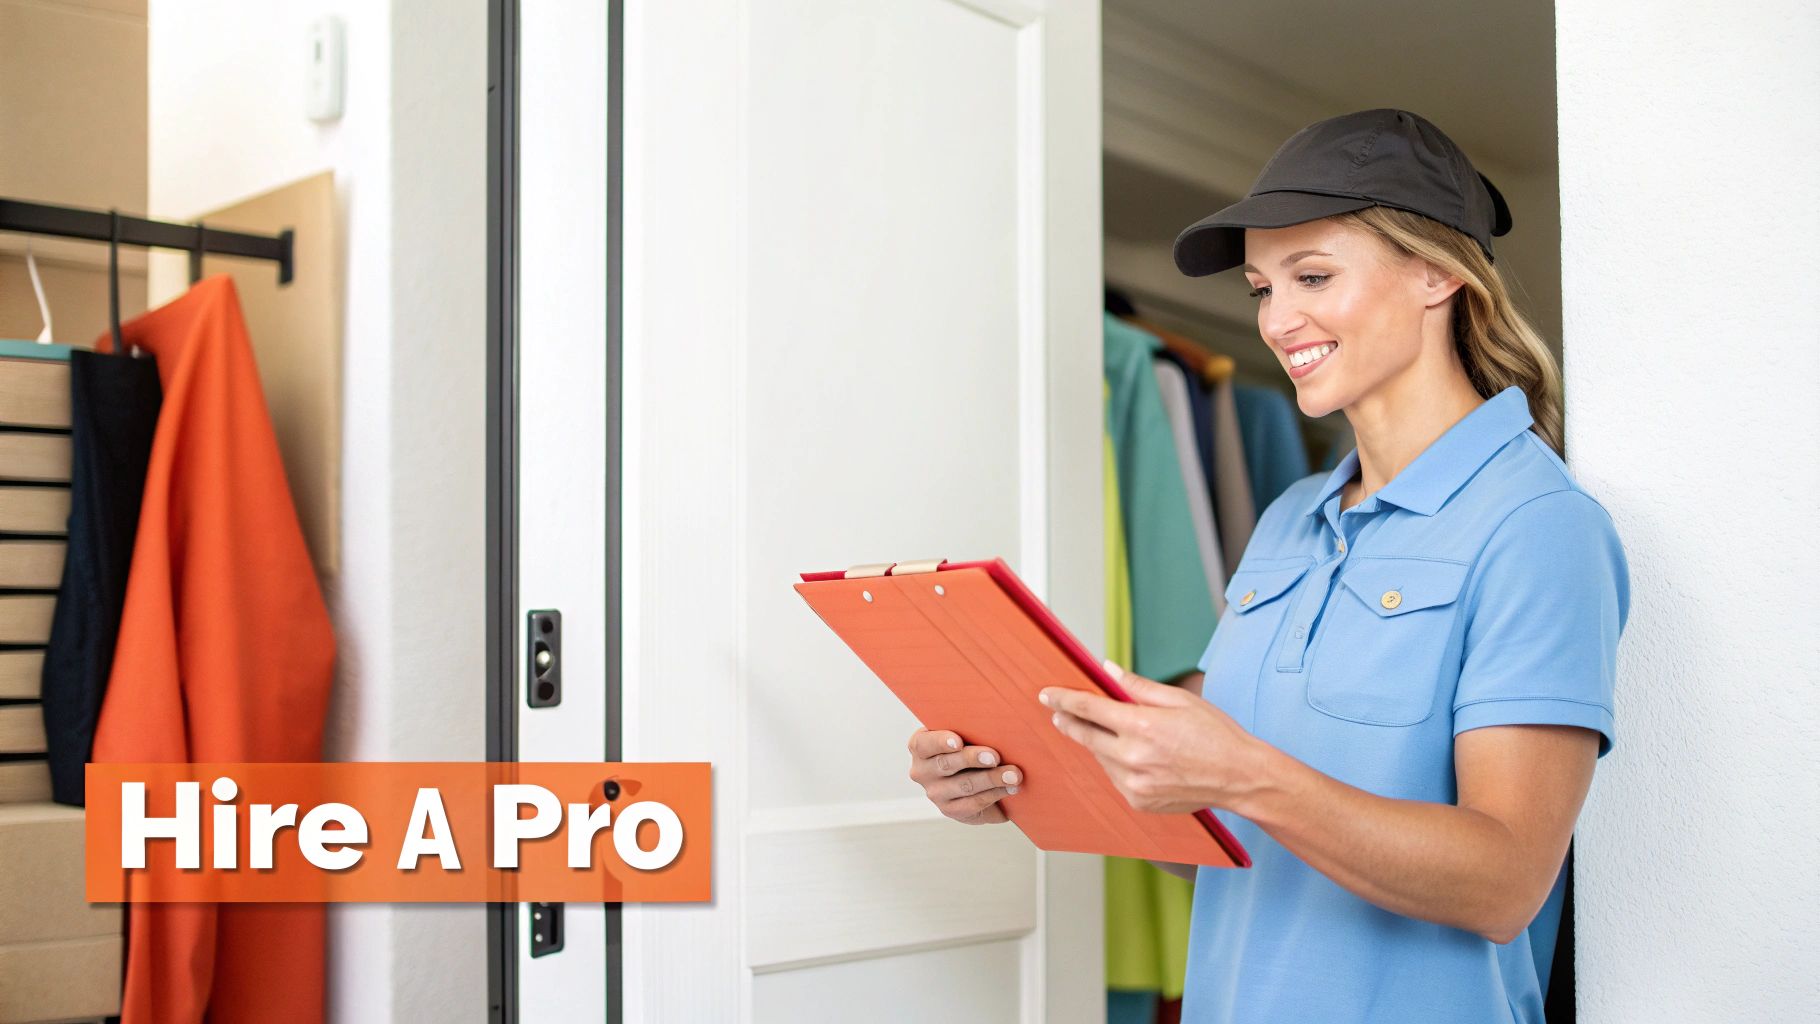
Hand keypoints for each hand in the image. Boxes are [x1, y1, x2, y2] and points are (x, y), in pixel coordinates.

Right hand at [907, 727, 1023, 824]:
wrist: (975, 780)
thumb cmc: (970, 746)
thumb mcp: (963, 733)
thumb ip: (970, 727)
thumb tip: (998, 719)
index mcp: (920, 746)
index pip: (924, 743)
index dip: (941, 742)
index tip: (959, 741)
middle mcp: (922, 771)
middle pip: (946, 764)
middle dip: (973, 759)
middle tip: (995, 757)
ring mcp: (935, 793)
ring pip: (964, 785)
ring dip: (992, 779)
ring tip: (1013, 775)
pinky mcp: (951, 810)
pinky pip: (974, 803)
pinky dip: (995, 794)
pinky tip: (1011, 788)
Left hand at [1040, 659, 1265, 814]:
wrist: (1240, 777)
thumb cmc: (1217, 735)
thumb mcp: (1180, 700)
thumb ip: (1138, 687)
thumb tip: (1108, 670)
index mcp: (1142, 726)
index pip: (1089, 708)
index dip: (1064, 699)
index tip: (1047, 695)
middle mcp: (1133, 757)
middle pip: (1085, 736)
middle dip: (1069, 721)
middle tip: (1058, 713)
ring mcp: (1135, 783)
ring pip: (1101, 759)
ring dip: (1100, 744)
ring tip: (1119, 735)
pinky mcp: (1139, 801)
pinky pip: (1116, 779)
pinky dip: (1118, 765)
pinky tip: (1137, 759)